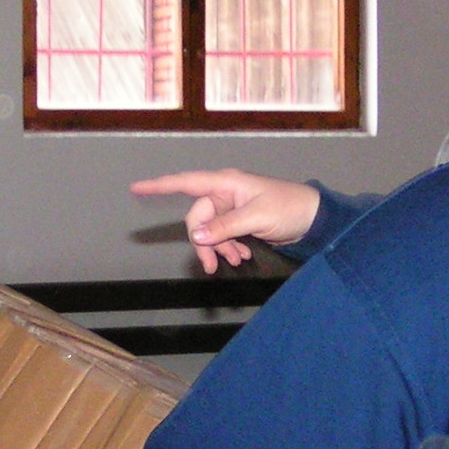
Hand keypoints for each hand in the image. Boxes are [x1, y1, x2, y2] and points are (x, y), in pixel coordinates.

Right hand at [130, 170, 320, 273]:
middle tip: (212, 265)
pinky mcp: (239, 221)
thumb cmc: (288, 208)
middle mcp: (224, 193)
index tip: (135, 188)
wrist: (313, 219)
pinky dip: (228, 247)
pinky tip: (241, 257)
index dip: (159, 186)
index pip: (186, 183)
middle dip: (203, 242)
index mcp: (225, 183)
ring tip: (235, 262)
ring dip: (218, 248)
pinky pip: (222, 236)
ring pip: (209, 231)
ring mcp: (231, 208)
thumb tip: (196, 236)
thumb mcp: (256, 217)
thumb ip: (224, 227)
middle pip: (197, 218)